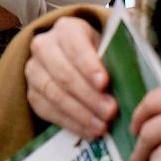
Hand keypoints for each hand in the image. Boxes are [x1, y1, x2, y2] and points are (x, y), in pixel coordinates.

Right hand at [25, 14, 113, 136]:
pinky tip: (89, 131)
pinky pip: (47, 111)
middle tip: (111, 111)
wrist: (70, 58)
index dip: (89, 66)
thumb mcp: (106, 47)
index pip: (75, 46)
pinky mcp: (31, 93)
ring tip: (102, 126)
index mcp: (66, 29)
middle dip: (89, 96)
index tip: (105, 83)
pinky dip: (70, 123)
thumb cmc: (96, 53)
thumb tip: (129, 87)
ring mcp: (34, 70)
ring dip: (80, 113)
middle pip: (64, 74)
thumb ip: (114, 62)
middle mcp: (44, 46)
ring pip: (53, 94)